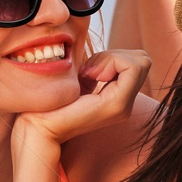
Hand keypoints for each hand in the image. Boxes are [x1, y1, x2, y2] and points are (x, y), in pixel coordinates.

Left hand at [13, 48, 150, 150]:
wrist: (38, 127)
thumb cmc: (50, 104)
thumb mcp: (79, 80)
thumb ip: (95, 68)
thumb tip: (105, 54)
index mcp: (118, 99)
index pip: (139, 61)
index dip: (114, 56)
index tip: (88, 70)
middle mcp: (127, 105)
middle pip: (143, 60)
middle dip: (115, 56)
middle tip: (90, 71)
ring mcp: (124, 106)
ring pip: (141, 62)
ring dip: (111, 59)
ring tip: (88, 76)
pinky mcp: (117, 105)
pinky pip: (132, 68)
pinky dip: (110, 62)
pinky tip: (89, 77)